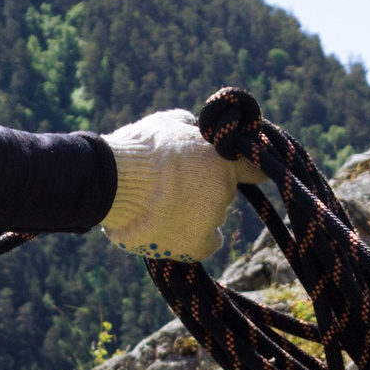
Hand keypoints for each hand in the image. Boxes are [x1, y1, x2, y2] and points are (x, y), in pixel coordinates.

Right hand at [100, 108, 266, 261]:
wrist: (113, 183)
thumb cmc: (139, 149)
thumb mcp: (169, 123)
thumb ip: (194, 130)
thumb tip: (200, 130)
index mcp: (223, 159)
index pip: (256, 167)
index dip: (247, 166)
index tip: (241, 168)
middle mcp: (224, 192)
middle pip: (223, 190)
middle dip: (205, 185)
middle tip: (175, 182)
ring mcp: (212, 221)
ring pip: (210, 214)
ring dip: (194, 210)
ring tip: (161, 204)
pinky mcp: (196, 246)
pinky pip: (208, 241)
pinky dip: (195, 236)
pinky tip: (177, 227)